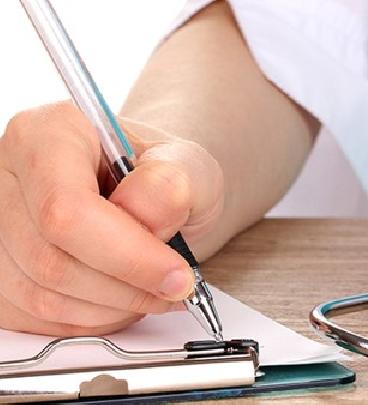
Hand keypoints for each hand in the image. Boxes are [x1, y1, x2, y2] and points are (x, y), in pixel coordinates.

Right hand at [0, 101, 223, 335]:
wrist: (150, 194)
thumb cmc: (163, 175)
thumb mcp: (189, 164)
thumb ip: (175, 182)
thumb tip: (149, 214)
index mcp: (49, 133)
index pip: (67, 208)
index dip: (127, 255)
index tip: (177, 276)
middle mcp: (6, 174)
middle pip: (52, 259)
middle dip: (126, 287)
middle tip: (176, 288)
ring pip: (42, 295)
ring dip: (112, 307)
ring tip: (154, 289)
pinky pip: (37, 316)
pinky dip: (92, 318)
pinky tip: (123, 297)